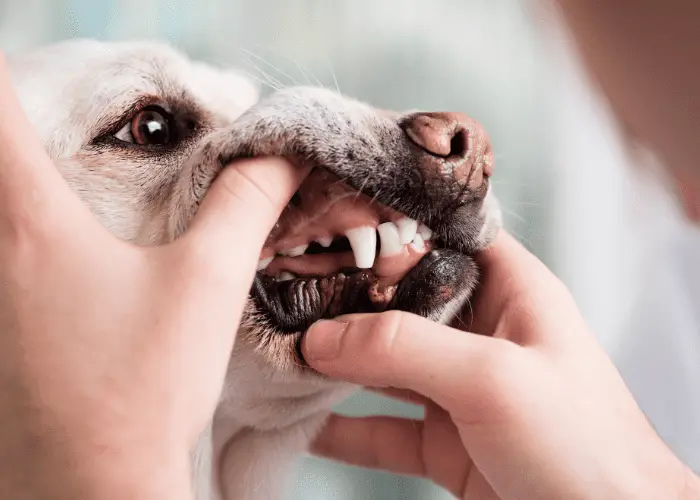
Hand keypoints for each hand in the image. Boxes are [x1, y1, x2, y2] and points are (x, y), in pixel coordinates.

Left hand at [0, 53, 304, 499]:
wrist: (96, 486)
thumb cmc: (145, 387)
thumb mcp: (208, 282)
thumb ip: (245, 204)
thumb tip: (281, 155)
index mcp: (29, 225)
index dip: (14, 80)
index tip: (46, 82)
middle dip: (17, 134)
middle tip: (58, 132)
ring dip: (22, 191)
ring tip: (73, 201)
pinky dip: (22, 242)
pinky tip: (64, 268)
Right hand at [302, 231, 699, 498]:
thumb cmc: (586, 448)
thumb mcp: (492, 378)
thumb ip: (404, 348)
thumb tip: (322, 337)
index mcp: (512, 292)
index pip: (445, 238)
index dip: (393, 229)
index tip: (332, 226)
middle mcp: (483, 334)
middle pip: (402, 302)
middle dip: (348, 300)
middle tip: (289, 293)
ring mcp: (461, 390)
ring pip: (386, 365)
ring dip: (337, 363)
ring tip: (284, 354)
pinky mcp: (447, 442)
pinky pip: (383, 427)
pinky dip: (344, 428)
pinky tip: (305, 424)